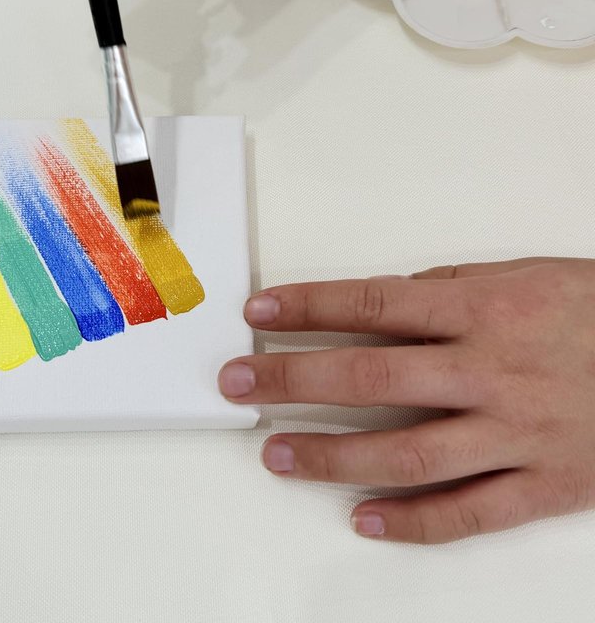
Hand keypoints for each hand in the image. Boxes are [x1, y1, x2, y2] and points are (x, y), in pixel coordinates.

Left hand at [218, 257, 594, 543]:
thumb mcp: (521, 276)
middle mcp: (490, 372)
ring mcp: (517, 434)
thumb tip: (381, 303)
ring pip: (409, 453)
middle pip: (372, 378)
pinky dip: (413, 522)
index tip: (258, 311)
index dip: (309, 306)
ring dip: (333, 456)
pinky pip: (471, 512)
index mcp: (482, 310)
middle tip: (238, 384)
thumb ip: (447, 288)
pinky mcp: (546, 485)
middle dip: (294, 380)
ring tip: (276, 456)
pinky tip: (362, 519)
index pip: (374, 305)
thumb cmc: (591, 309)